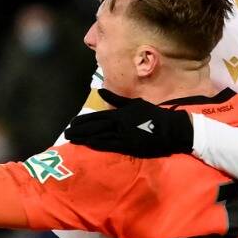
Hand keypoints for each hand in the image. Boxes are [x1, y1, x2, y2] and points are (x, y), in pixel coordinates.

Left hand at [64, 90, 193, 157]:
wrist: (170, 128)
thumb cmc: (152, 115)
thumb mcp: (134, 103)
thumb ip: (116, 99)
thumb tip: (101, 92)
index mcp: (120, 113)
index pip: (96, 116)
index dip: (82, 121)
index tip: (71, 124)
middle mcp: (119, 123)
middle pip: (94, 127)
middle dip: (79, 131)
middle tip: (66, 134)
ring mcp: (123, 135)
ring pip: (99, 136)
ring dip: (84, 138)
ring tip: (72, 140)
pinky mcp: (129, 146)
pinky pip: (110, 145)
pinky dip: (98, 144)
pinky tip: (88, 145)